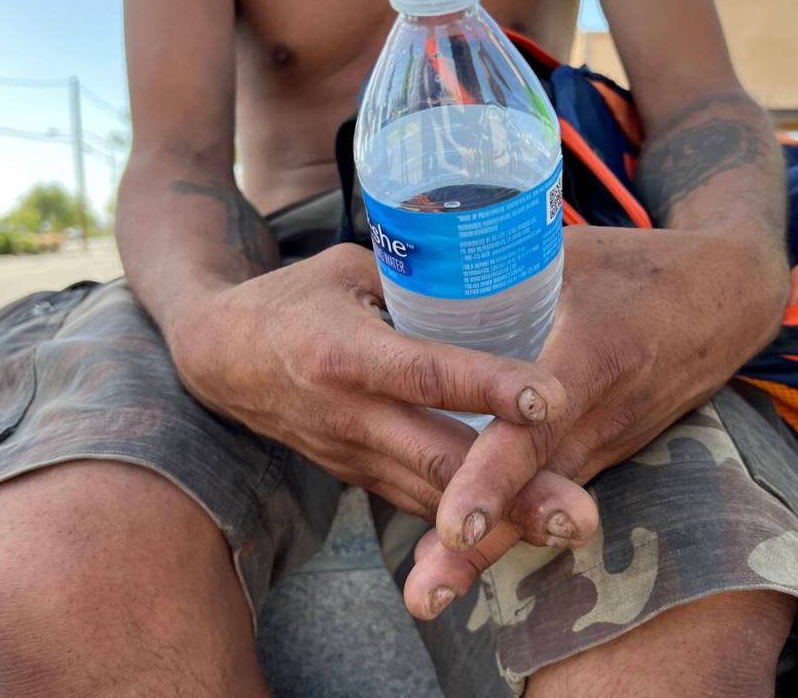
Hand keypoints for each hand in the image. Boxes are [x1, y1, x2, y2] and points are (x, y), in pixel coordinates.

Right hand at [168, 243, 594, 537]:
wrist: (219, 359)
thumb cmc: (291, 301)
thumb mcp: (345, 271)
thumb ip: (415, 280)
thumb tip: (493, 277)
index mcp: (343, 353)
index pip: (423, 373)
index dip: (487, 386)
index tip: (549, 398)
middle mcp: (348, 415)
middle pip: (438, 462)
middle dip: (512, 493)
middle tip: (578, 513)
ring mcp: (352, 455)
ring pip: (434, 497)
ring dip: (503, 520)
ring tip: (567, 525)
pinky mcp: (359, 475)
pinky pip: (419, 500)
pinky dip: (471, 518)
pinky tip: (526, 525)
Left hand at [402, 225, 788, 616]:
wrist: (731, 299)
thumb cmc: (642, 267)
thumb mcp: (572, 253)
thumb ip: (500, 264)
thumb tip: (418, 267)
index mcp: (594, 357)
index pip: (535, 427)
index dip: (493, 475)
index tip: (454, 524)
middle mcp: (603, 415)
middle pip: (533, 492)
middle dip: (477, 546)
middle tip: (424, 595)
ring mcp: (608, 442)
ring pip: (541, 504)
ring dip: (487, 551)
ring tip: (428, 592)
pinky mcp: (606, 450)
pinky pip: (552, 491)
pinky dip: (511, 524)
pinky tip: (460, 553)